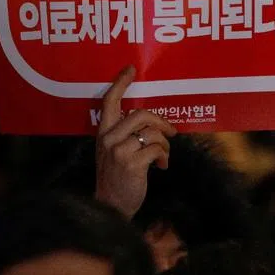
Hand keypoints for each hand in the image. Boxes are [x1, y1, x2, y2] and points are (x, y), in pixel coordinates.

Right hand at [94, 65, 177, 217]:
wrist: (111, 205)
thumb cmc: (117, 177)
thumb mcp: (112, 152)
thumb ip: (124, 135)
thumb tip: (151, 122)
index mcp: (103, 133)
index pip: (109, 101)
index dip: (120, 83)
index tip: (131, 70)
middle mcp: (108, 139)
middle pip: (140, 115)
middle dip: (162, 122)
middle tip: (171, 132)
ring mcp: (119, 151)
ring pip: (152, 133)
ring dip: (165, 144)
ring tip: (163, 155)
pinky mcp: (131, 164)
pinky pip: (157, 149)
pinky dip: (164, 157)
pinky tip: (161, 166)